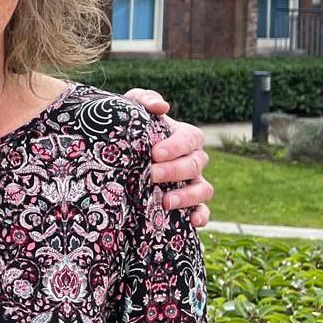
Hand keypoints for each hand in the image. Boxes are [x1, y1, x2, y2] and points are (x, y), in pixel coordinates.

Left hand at [123, 88, 213, 227]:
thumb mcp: (132, 108)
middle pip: (194, 165)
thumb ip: (145, 100)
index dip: (176, 147)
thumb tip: (162, 108)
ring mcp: (192, 182)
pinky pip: (203, 211)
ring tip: (165, 201)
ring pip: (204, 189)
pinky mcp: (187, 203)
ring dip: (188, 196)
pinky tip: (192, 222)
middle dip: (174, 171)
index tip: (154, 153)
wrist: (119, 151)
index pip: (190, 139)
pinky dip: (202, 216)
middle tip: (151, 175)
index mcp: (185, 137)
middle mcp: (193, 160)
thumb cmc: (130, 127)